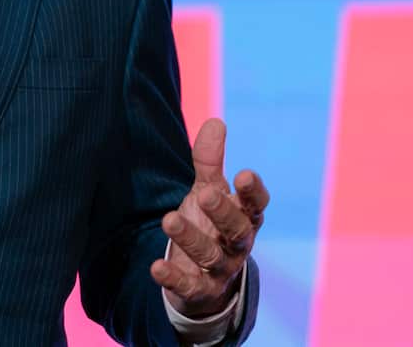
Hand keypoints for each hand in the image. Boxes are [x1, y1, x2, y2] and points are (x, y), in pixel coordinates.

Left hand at [150, 118, 269, 318]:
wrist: (205, 279)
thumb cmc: (210, 223)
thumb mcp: (209, 190)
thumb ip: (210, 161)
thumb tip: (215, 121)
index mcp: (244, 216)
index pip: (256, 204)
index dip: (253, 191)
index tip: (244, 175)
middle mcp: (237, 244)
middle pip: (238, 230)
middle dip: (223, 212)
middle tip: (205, 194)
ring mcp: (221, 269)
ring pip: (212, 256)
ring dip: (191, 238)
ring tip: (169, 220)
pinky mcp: (200, 290)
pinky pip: (189, 286)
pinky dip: (174, 278)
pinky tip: (156, 267)